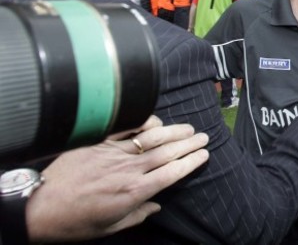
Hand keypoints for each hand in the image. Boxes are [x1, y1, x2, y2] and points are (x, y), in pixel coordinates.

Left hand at [26, 116, 208, 241]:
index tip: (204, 155)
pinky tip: (155, 122)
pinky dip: (144, 122)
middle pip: (168, 152)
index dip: (191, 162)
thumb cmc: (74, 221)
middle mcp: (129, 170)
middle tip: (204, 137)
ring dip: (174, 131)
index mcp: (134, 192)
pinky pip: (127, 127)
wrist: (41, 206)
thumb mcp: (110, 227)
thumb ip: (138, 215)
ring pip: (152, 137)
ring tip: (188, 128)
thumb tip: (156, 205)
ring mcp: (114, 153)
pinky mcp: (100, 142)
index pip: (172, 172)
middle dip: (189, 143)